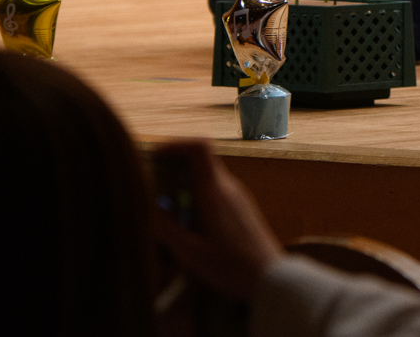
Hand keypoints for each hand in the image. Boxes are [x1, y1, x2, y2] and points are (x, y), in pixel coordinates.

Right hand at [147, 139, 281, 303]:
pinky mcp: (240, 207)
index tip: (153, 155)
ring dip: (183, 186)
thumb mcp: (189, 251)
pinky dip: (195, 198)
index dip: (175, 144)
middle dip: (172, 168)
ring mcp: (237, 196)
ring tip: (164, 210)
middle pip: (199, 162)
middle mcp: (228, 187)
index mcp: (215, 192)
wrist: (269, 276)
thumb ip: (167, 227)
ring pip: (205, 178)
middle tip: (150, 186)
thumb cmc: (229, 267)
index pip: (200, 148)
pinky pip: (213, 192)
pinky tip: (185, 222)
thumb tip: (150, 203)